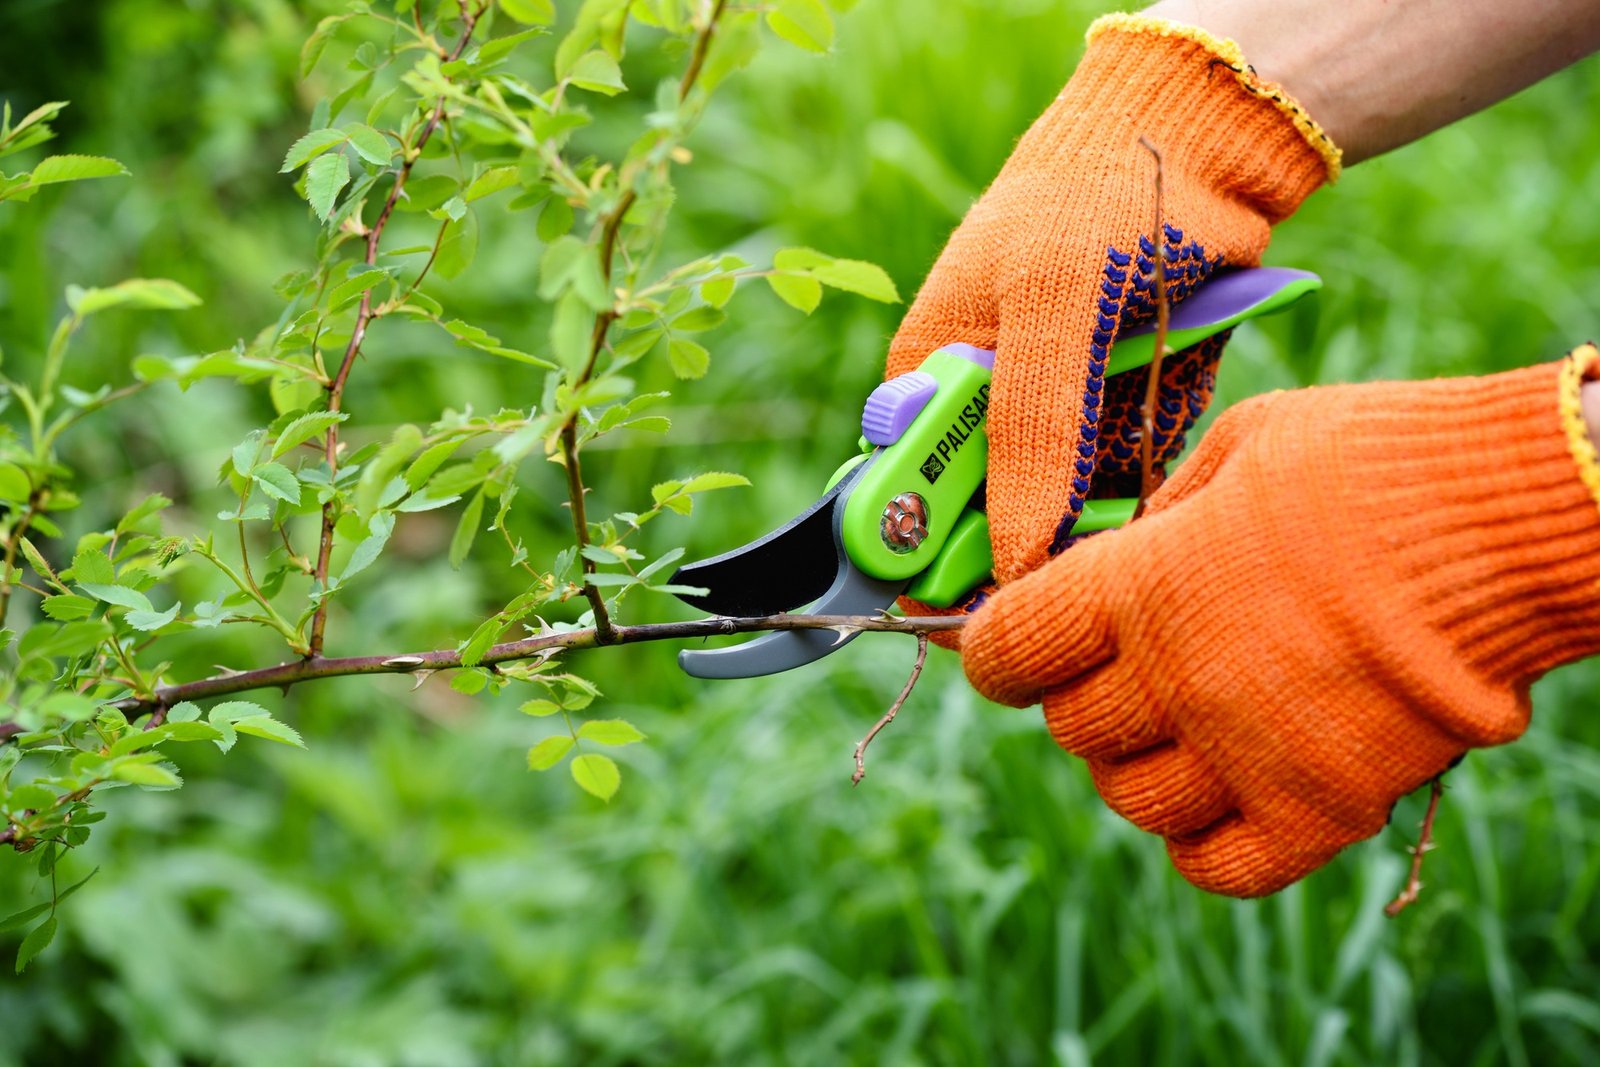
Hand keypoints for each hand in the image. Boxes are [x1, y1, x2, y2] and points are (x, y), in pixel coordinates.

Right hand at [887, 14, 1338, 592]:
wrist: (1200, 141)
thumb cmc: (1098, 200)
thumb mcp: (1052, 311)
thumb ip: (1027, 435)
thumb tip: (1008, 559)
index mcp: (932, 375)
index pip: (912, 496)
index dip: (940, 558)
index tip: (991, 598)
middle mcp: (987, 405)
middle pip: (992, 520)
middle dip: (1038, 539)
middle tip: (1084, 536)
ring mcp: (1055, 413)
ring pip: (1064, 514)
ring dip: (1103, 513)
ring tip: (1136, 467)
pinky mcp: (1118, 417)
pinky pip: (1125, 484)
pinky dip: (1148, 480)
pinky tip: (1164, 440)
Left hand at [961, 347, 1599, 895]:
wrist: (1511, 523)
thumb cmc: (1372, 461)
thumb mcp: (1240, 446)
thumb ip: (1160, 514)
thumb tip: (1111, 554)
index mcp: (1141, 585)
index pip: (1008, 651)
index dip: (998, 651)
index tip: (1011, 644)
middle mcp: (1176, 679)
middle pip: (1072, 731)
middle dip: (1080, 698)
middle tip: (1120, 667)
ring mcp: (1247, 754)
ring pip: (1132, 802)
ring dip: (1138, 768)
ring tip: (1178, 726)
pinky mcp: (1321, 809)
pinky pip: (1218, 865)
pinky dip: (1202, 840)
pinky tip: (1223, 792)